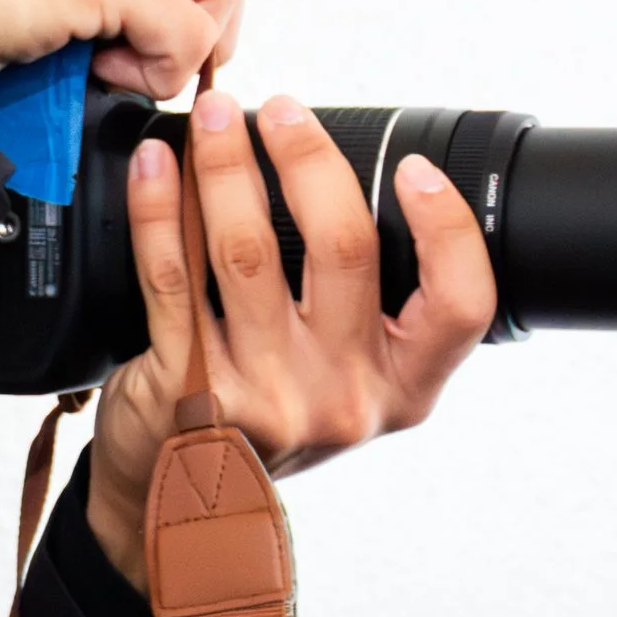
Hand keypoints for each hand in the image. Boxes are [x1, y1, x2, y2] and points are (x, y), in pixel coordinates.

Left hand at [83, 94, 497, 587]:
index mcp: (399, 390)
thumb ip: (361, 309)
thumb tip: (340, 180)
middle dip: (310, 160)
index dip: (447, 227)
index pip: (462, 305)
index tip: (414, 167)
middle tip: (282, 110)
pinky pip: (172, 279)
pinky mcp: (190, 391)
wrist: (182, 506)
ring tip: (214, 119)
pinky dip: (160, 211)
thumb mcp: (341, 381)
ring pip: (247, 253)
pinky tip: (155, 169)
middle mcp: (342, 398)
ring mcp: (266, 398)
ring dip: (226, 167)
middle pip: (346, 251)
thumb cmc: (265, 421)